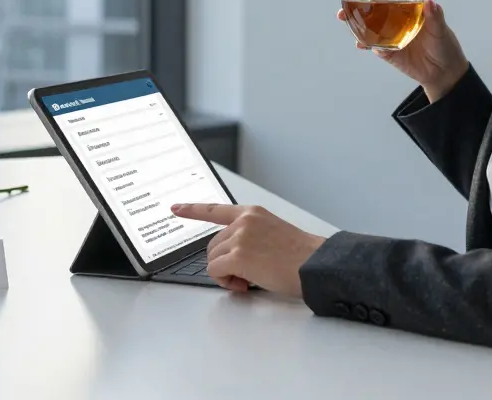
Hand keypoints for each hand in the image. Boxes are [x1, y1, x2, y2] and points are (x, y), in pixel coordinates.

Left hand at [169, 203, 325, 296]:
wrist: (315, 264)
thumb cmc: (302, 256)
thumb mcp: (274, 233)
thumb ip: (250, 237)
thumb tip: (233, 259)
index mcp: (253, 213)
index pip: (216, 209)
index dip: (193, 210)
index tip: (177, 208)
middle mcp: (243, 222)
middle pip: (213, 245)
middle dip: (224, 262)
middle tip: (245, 275)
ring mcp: (239, 237)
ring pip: (213, 259)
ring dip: (226, 273)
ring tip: (249, 279)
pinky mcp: (238, 255)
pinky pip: (215, 270)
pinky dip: (225, 281)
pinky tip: (244, 284)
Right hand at [337, 0, 467, 101]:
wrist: (445, 73)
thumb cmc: (445, 46)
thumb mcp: (441, 30)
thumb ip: (435, 17)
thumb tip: (430, 2)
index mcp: (408, 11)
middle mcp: (397, 22)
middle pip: (374, 12)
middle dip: (357, 7)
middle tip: (344, 5)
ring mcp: (391, 38)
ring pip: (370, 29)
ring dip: (356, 24)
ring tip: (344, 19)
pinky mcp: (389, 54)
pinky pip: (375, 47)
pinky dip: (367, 44)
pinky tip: (361, 43)